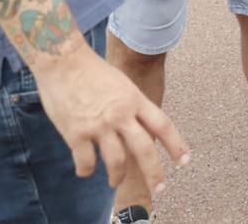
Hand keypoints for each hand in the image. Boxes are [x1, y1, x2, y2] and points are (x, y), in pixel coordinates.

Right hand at [32, 40, 189, 195]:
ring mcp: (99, 125)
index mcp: (135, 100)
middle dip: (154, 172)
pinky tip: (86, 172)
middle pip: (144, 149)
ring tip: (115, 182)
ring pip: (116, 161)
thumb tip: (137, 125)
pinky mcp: (76, 134)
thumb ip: (131, 105)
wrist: (63, 60)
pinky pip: (86, 162)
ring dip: (117, 177)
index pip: (162, 125)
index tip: (184, 161)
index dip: (176, 145)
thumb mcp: (121, 83)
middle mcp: (121, 115)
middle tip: (159, 188)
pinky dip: (86, 171)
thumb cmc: (91, 69)